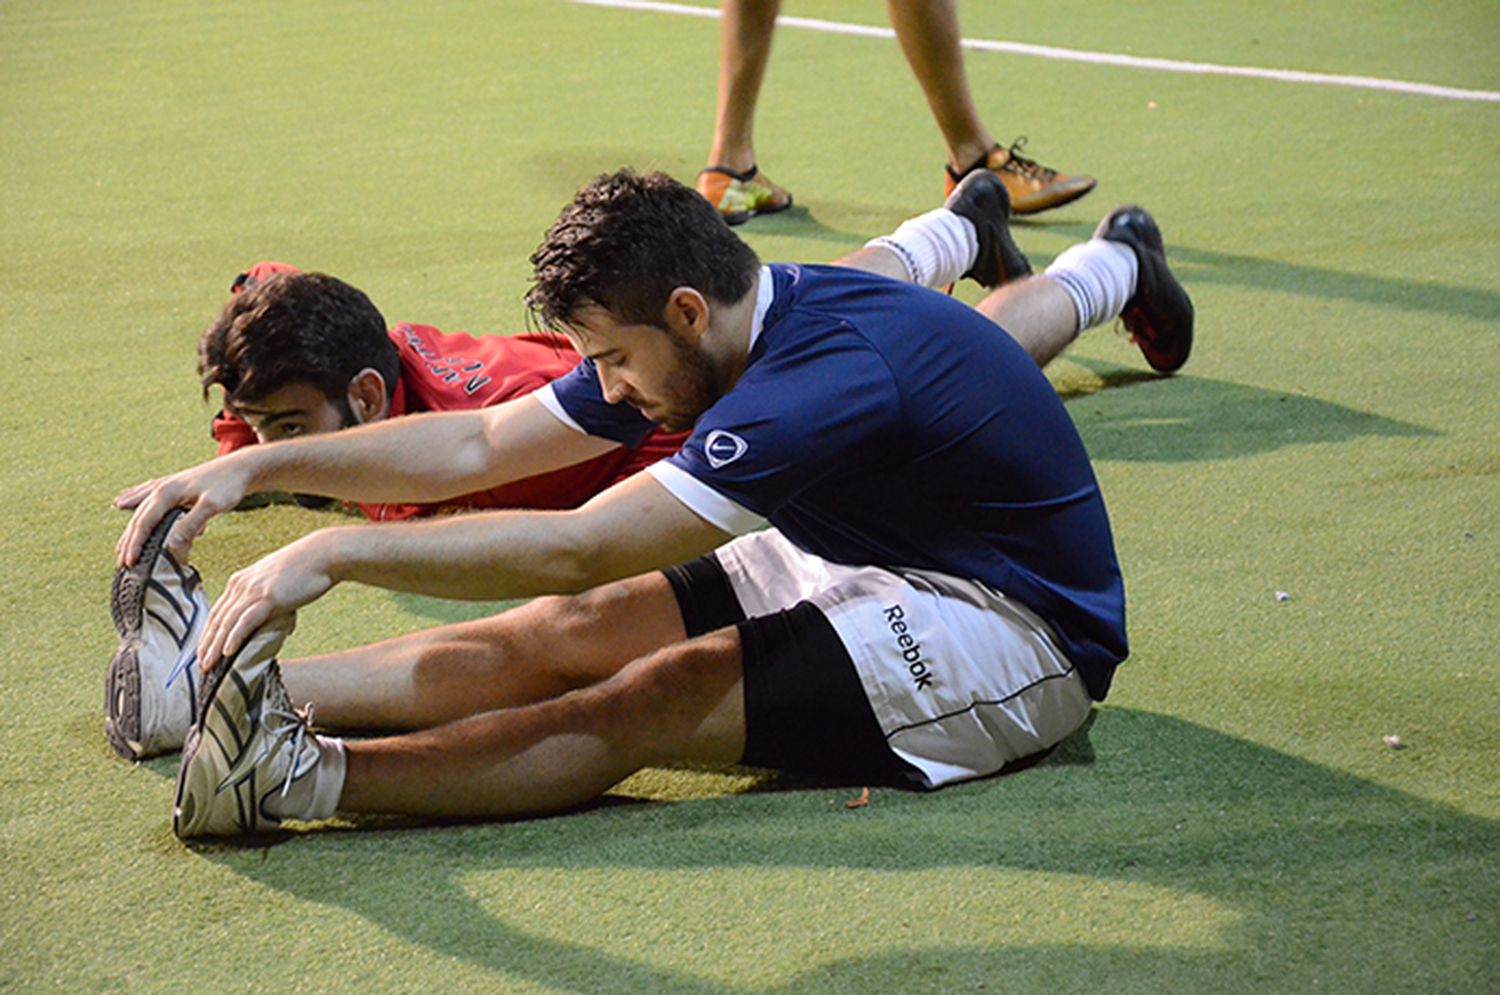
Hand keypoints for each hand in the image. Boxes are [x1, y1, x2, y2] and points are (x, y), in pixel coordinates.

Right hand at [115, 455, 253, 566]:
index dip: (135, 544)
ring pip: (140, 508)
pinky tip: (124, 502)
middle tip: (121, 563)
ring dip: (130, 528)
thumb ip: (191, 524)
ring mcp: (168, 485)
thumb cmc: (229, 484)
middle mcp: (162, 488)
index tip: (129, 562)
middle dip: (128, 541)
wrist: (242, 466)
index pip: (144, 522)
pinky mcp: (175, 486)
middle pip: (138, 517)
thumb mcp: (212, 506)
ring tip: (121, 546)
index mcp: (167, 493)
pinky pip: (146, 496)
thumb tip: (171, 546)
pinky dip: (133, 502)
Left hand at [197, 533, 335, 670]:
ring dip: (215, 647)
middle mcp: (241, 585)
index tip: (203, 652)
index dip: (208, 634)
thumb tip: (269, 620)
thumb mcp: (275, 582)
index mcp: (240, 581)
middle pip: (217, 620)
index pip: (218, 612)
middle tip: (200, 666)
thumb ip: (266, 600)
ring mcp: (253, 591)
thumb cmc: (304, 569)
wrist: (322, 555)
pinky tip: (228, 652)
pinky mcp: (268, 597)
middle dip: (206, 645)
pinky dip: (235, 637)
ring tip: (209, 665)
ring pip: (227, 623)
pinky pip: (246, 621)